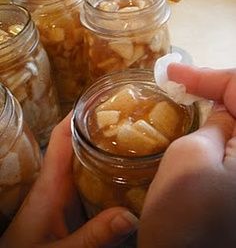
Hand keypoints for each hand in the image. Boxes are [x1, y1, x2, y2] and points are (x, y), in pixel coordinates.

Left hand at [0, 113, 137, 247]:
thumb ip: (93, 237)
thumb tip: (131, 217)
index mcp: (51, 182)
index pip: (62, 136)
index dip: (79, 114)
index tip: (101, 98)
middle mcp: (61, 182)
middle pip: (81, 143)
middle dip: (103, 128)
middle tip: (133, 118)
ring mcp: (69, 193)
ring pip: (91, 161)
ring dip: (110, 150)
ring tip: (139, 140)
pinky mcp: (76, 206)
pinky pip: (96, 181)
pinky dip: (112, 173)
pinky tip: (132, 176)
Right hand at [139, 64, 235, 247]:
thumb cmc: (184, 216)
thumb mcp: (190, 156)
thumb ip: (212, 124)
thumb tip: (221, 111)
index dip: (207, 76)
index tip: (173, 71)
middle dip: (215, 86)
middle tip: (181, 80)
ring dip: (220, 103)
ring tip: (189, 92)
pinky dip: (222, 125)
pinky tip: (204, 120)